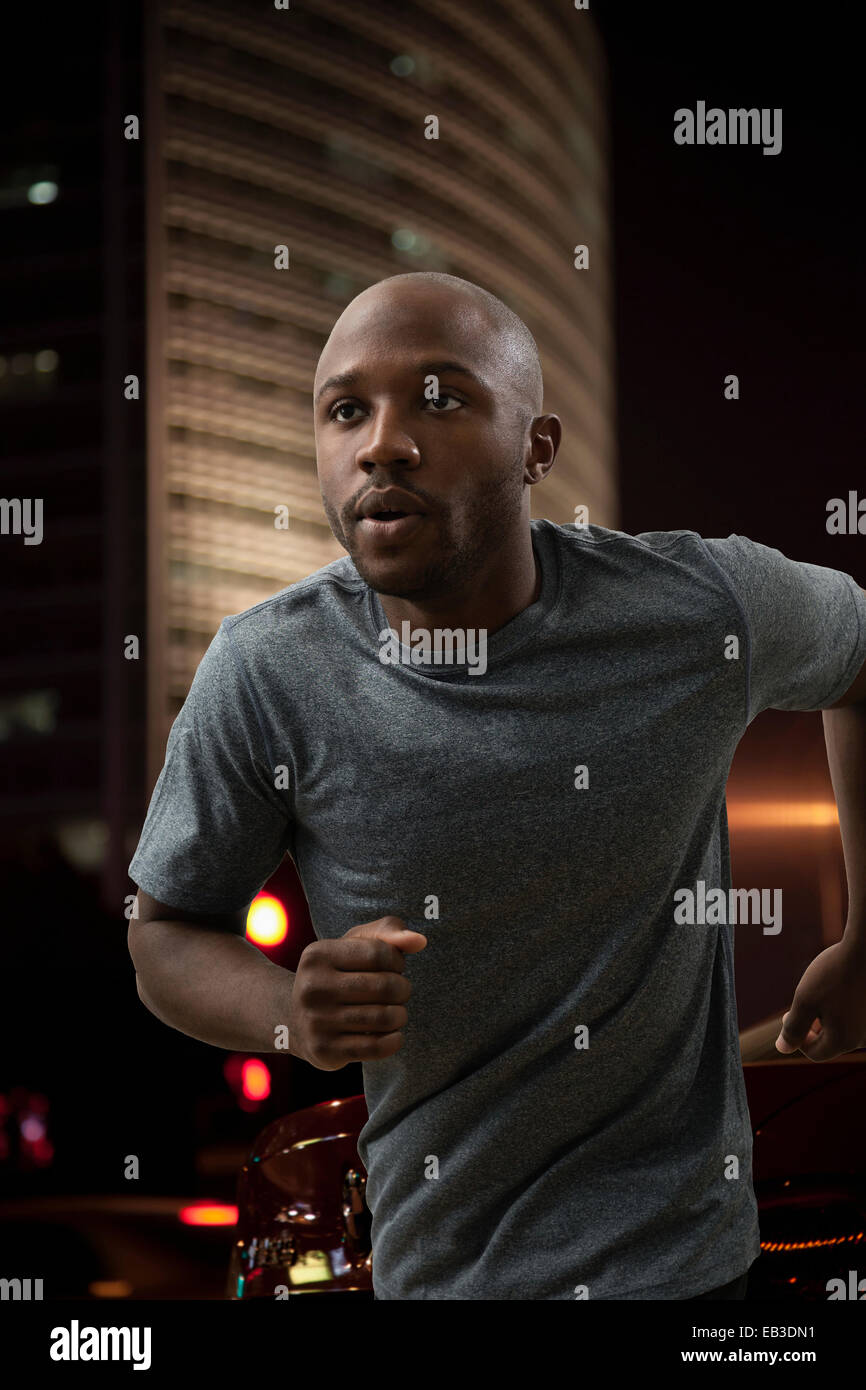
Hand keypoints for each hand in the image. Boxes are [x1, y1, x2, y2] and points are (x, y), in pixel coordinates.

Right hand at [289, 915, 426, 1070]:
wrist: (295, 1020)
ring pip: (384, 1018)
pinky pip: (377, 1047)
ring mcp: (316, 1021)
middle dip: (403, 989)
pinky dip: (395, 1040)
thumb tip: (419, 941)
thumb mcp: (354, 944)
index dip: (397, 960)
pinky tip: (392, 1034)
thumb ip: (388, 932)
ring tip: (395, 1012)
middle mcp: (312, 987)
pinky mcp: (325, 1051)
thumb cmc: (337, 974)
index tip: (394, 966)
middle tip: (398, 992)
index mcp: (317, 955)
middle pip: (385, 986)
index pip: (379, 953)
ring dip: (400, 1015)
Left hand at [775, 938, 865, 1060]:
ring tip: (821, 993)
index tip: (789, 1014)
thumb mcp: (805, 1000)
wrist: (865, 948)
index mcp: (844, 1040)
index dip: (797, 1037)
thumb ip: (793, 1028)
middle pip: (830, 1042)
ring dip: (828, 1017)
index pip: (815, 1053)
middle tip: (803, 1001)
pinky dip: (842, 1009)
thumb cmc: (834, 973)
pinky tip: (838, 988)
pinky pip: (854, 1018)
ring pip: (842, 1029)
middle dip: (813, 1026)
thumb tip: (783, 1049)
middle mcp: (863, 1038)